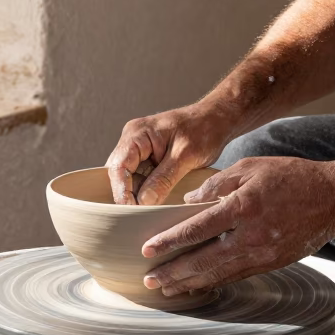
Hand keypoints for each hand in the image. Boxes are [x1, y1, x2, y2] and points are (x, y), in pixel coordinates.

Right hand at [106, 103, 235, 204]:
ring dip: (137, 194)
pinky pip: (141, 177)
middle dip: (127, 194)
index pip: (118, 166)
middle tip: (138, 216)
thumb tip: (144, 201)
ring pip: (129, 178)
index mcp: (137, 134)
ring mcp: (139, 148)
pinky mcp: (148, 157)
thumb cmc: (204, 129)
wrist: (217, 119)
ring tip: (146, 212)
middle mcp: (133, 140)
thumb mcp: (185, 156)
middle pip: (119, 173)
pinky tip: (153, 202)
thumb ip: (163, 179)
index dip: (122, 190)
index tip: (131, 210)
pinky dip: (146, 190)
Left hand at [140, 157, 334, 295]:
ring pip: (219, 274)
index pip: (197, 229)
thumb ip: (217, 185)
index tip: (148, 250)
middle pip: (203, 260)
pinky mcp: (271, 264)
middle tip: (150, 280)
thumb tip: (188, 203)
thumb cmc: (292, 177)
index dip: (170, 241)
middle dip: (174, 273)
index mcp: (243, 208)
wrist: (333, 200)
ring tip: (167, 289)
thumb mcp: (250, 167)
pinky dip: (214, 282)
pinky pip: (236, 276)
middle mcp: (251, 236)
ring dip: (190, 283)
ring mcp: (262, 254)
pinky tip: (198, 285)